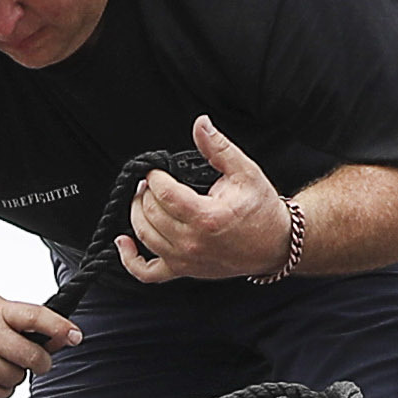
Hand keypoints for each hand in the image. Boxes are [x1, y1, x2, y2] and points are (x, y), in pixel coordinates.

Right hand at [0, 291, 75, 397]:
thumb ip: (20, 319)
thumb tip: (56, 336)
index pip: (36, 318)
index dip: (60, 328)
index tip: (74, 336)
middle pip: (34, 358)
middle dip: (40, 361)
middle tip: (33, 358)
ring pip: (18, 380)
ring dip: (14, 374)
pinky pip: (1, 395)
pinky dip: (0, 387)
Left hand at [119, 118, 289, 284]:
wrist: (274, 244)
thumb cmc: (261, 209)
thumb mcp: (245, 171)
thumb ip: (218, 148)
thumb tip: (200, 125)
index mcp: (206, 216)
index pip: (163, 193)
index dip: (154, 177)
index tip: (156, 169)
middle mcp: (192, 242)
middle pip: (150, 213)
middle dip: (145, 192)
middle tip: (149, 182)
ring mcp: (186, 260)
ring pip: (145, 236)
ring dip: (136, 214)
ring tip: (142, 199)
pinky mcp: (184, 270)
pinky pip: (147, 272)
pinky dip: (130, 259)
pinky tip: (123, 242)